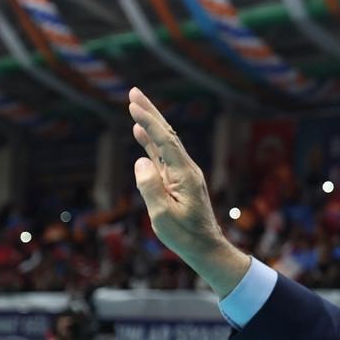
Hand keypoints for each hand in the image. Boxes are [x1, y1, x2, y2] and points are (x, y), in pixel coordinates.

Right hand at [128, 87, 249, 295]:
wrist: (206, 248)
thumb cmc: (185, 236)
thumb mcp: (163, 215)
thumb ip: (150, 187)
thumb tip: (141, 160)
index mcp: (184, 174)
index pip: (165, 141)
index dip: (149, 121)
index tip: (133, 105)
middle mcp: (186, 169)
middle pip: (167, 134)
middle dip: (151, 112)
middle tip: (133, 92)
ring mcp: (184, 174)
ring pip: (165, 143)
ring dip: (150, 124)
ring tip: (135, 106)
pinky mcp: (180, 181)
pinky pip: (163, 156)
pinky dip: (151, 142)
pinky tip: (140, 133)